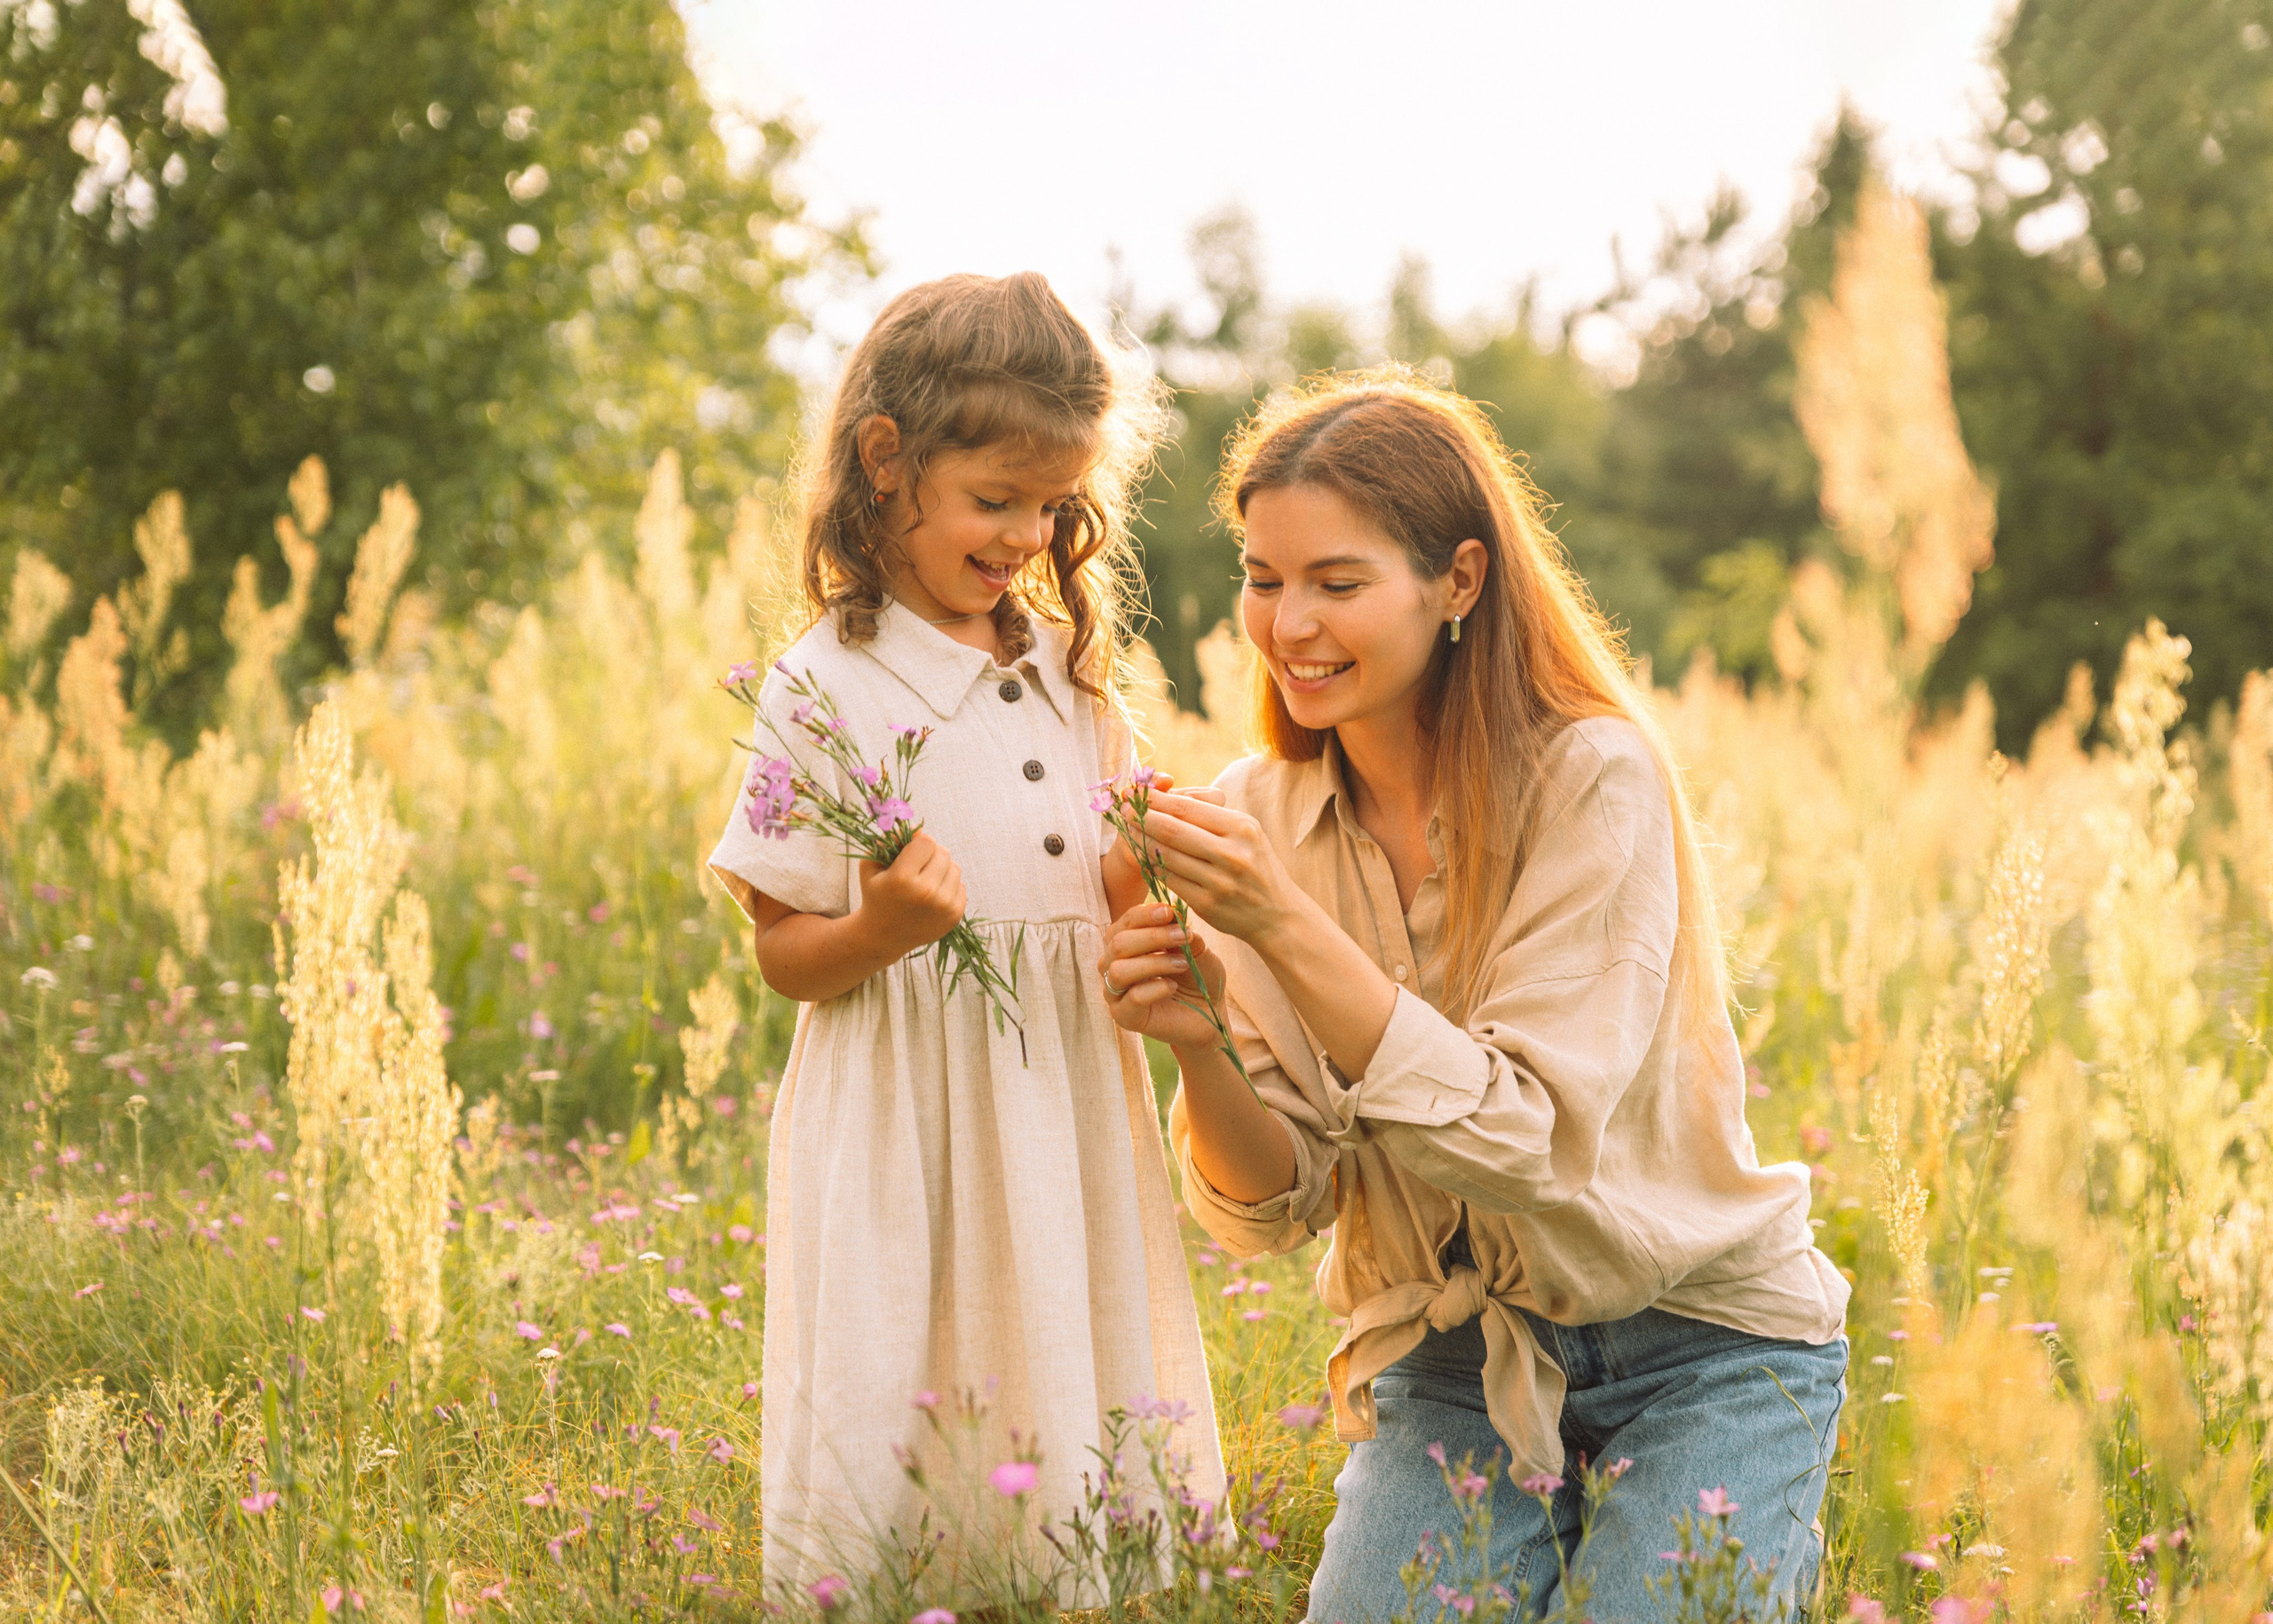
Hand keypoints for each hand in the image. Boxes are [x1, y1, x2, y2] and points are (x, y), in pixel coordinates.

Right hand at [854, 830, 965, 956]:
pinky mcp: (954, 915)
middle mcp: (926, 892)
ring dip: (941, 869)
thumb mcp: (871, 866)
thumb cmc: (875, 894)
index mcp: (902, 879)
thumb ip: (889, 841)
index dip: (918, 843)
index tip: (910, 853)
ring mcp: (943, 905)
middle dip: (931, 855)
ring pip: (955, 867)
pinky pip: (961, 885)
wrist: (883, 936)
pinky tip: (932, 897)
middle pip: (943, 852)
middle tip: (917, 868)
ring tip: (924, 882)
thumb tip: (916, 827)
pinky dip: (948, 886)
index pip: (927, 841)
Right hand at [1097, 901, 1230, 1053]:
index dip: (1144, 914)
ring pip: (1119, 971)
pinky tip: (1173, 986)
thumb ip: (1181, 931)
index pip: (1123, 923)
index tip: (1169, 911)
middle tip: (1184, 937)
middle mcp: (1113, 966)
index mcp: (1126, 945)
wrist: (1209, 1012)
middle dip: (1153, 936)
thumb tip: (1172, 915)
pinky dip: (1157, 988)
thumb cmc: (1197, 976)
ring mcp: (1116, 993)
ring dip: (1155, 962)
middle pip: (1118, 944)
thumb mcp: (1194, 948)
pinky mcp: (1125, 1017)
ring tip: (1182, 964)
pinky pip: (1133, 998)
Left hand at [1137, 791, 1294, 946]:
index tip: (1135, 793)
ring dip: (1141, 842)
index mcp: (1241, 828)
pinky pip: (1170, 881)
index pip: (1186, 808)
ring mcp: (1219, 881)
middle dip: (1141, 817)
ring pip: (1167, 856)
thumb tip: (1167, 796)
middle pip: (1172, 830)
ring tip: (1128, 831)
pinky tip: (1144, 857)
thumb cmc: (1256, 865)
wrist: (1278, 914)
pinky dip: (1153, 867)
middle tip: (1123, 809)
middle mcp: (1232, 853)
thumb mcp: (1246, 832)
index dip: (1155, 800)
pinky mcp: (1207, 905)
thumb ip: (1211, 815)